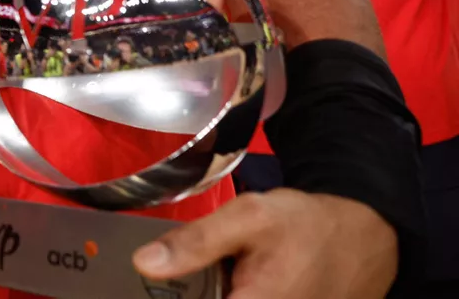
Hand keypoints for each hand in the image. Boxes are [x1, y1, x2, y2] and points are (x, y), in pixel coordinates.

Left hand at [133, 190, 397, 298]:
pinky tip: (238, 281)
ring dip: (217, 287)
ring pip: (224, 298)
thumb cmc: (306, 225)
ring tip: (230, 271)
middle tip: (205, 267)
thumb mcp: (248, 218)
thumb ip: (195, 244)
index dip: (170, 293)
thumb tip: (144, 263)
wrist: (364, 237)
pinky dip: (235, 289)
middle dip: (196, 288)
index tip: (158, 283)